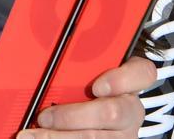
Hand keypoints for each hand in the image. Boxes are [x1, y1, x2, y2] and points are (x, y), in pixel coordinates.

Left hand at [19, 56, 156, 137]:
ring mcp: (124, 134)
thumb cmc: (82, 83)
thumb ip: (73, 58)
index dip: (121, 80)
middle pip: (114, 113)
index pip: (142, 73)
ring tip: (30, 136)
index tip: (96, 87)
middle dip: (73, 117)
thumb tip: (36, 45)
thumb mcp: (83, 68)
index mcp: (129, 79)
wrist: (91, 113)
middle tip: (44, 116)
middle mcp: (131, 108)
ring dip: (59, 138)